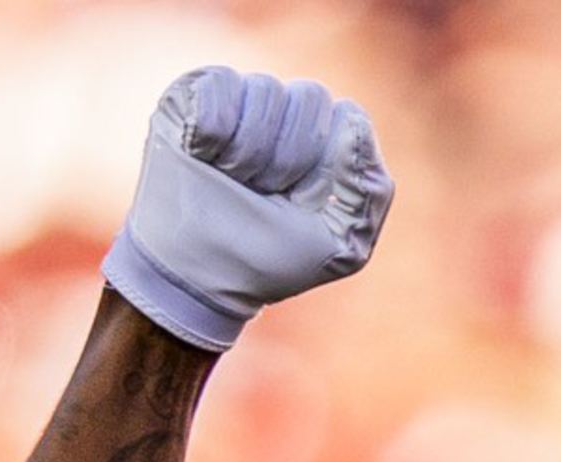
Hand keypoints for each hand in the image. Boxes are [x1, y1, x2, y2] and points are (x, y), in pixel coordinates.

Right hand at [102, 68, 393, 351]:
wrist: (191, 278)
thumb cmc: (263, 262)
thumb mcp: (339, 248)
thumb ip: (369, 190)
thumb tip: (351, 120)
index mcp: (321, 140)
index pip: (345, 116)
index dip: (324, 163)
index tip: (298, 201)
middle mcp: (282, 113)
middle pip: (310, 97)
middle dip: (287, 158)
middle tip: (259, 193)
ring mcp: (237, 101)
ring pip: (264, 90)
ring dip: (246, 151)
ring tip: (226, 179)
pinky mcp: (191, 96)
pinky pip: (218, 84)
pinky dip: (211, 129)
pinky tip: (199, 155)